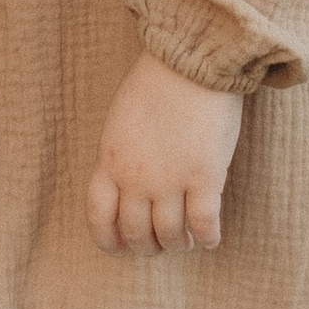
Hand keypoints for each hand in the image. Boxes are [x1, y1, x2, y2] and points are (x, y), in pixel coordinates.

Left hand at [88, 53, 242, 255]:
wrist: (191, 60)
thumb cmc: (156, 83)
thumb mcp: (120, 122)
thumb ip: (120, 157)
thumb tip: (129, 190)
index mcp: (109, 162)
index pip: (98, 218)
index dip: (109, 241)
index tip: (120, 248)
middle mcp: (136, 178)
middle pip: (135, 233)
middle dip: (147, 247)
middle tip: (159, 246)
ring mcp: (170, 180)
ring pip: (170, 235)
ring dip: (177, 245)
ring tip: (185, 242)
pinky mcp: (205, 177)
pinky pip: (204, 224)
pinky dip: (207, 239)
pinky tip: (210, 239)